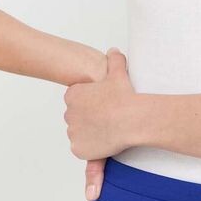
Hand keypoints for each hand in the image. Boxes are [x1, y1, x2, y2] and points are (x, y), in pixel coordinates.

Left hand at [63, 47, 135, 199]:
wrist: (131, 119)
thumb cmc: (124, 96)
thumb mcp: (118, 72)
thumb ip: (114, 60)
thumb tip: (113, 52)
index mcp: (73, 94)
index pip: (76, 98)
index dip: (91, 101)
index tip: (103, 103)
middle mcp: (69, 113)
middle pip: (77, 116)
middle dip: (89, 117)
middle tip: (107, 117)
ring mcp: (73, 132)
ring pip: (80, 132)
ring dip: (90, 131)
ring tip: (108, 128)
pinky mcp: (78, 149)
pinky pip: (83, 148)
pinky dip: (91, 147)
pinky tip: (105, 140)